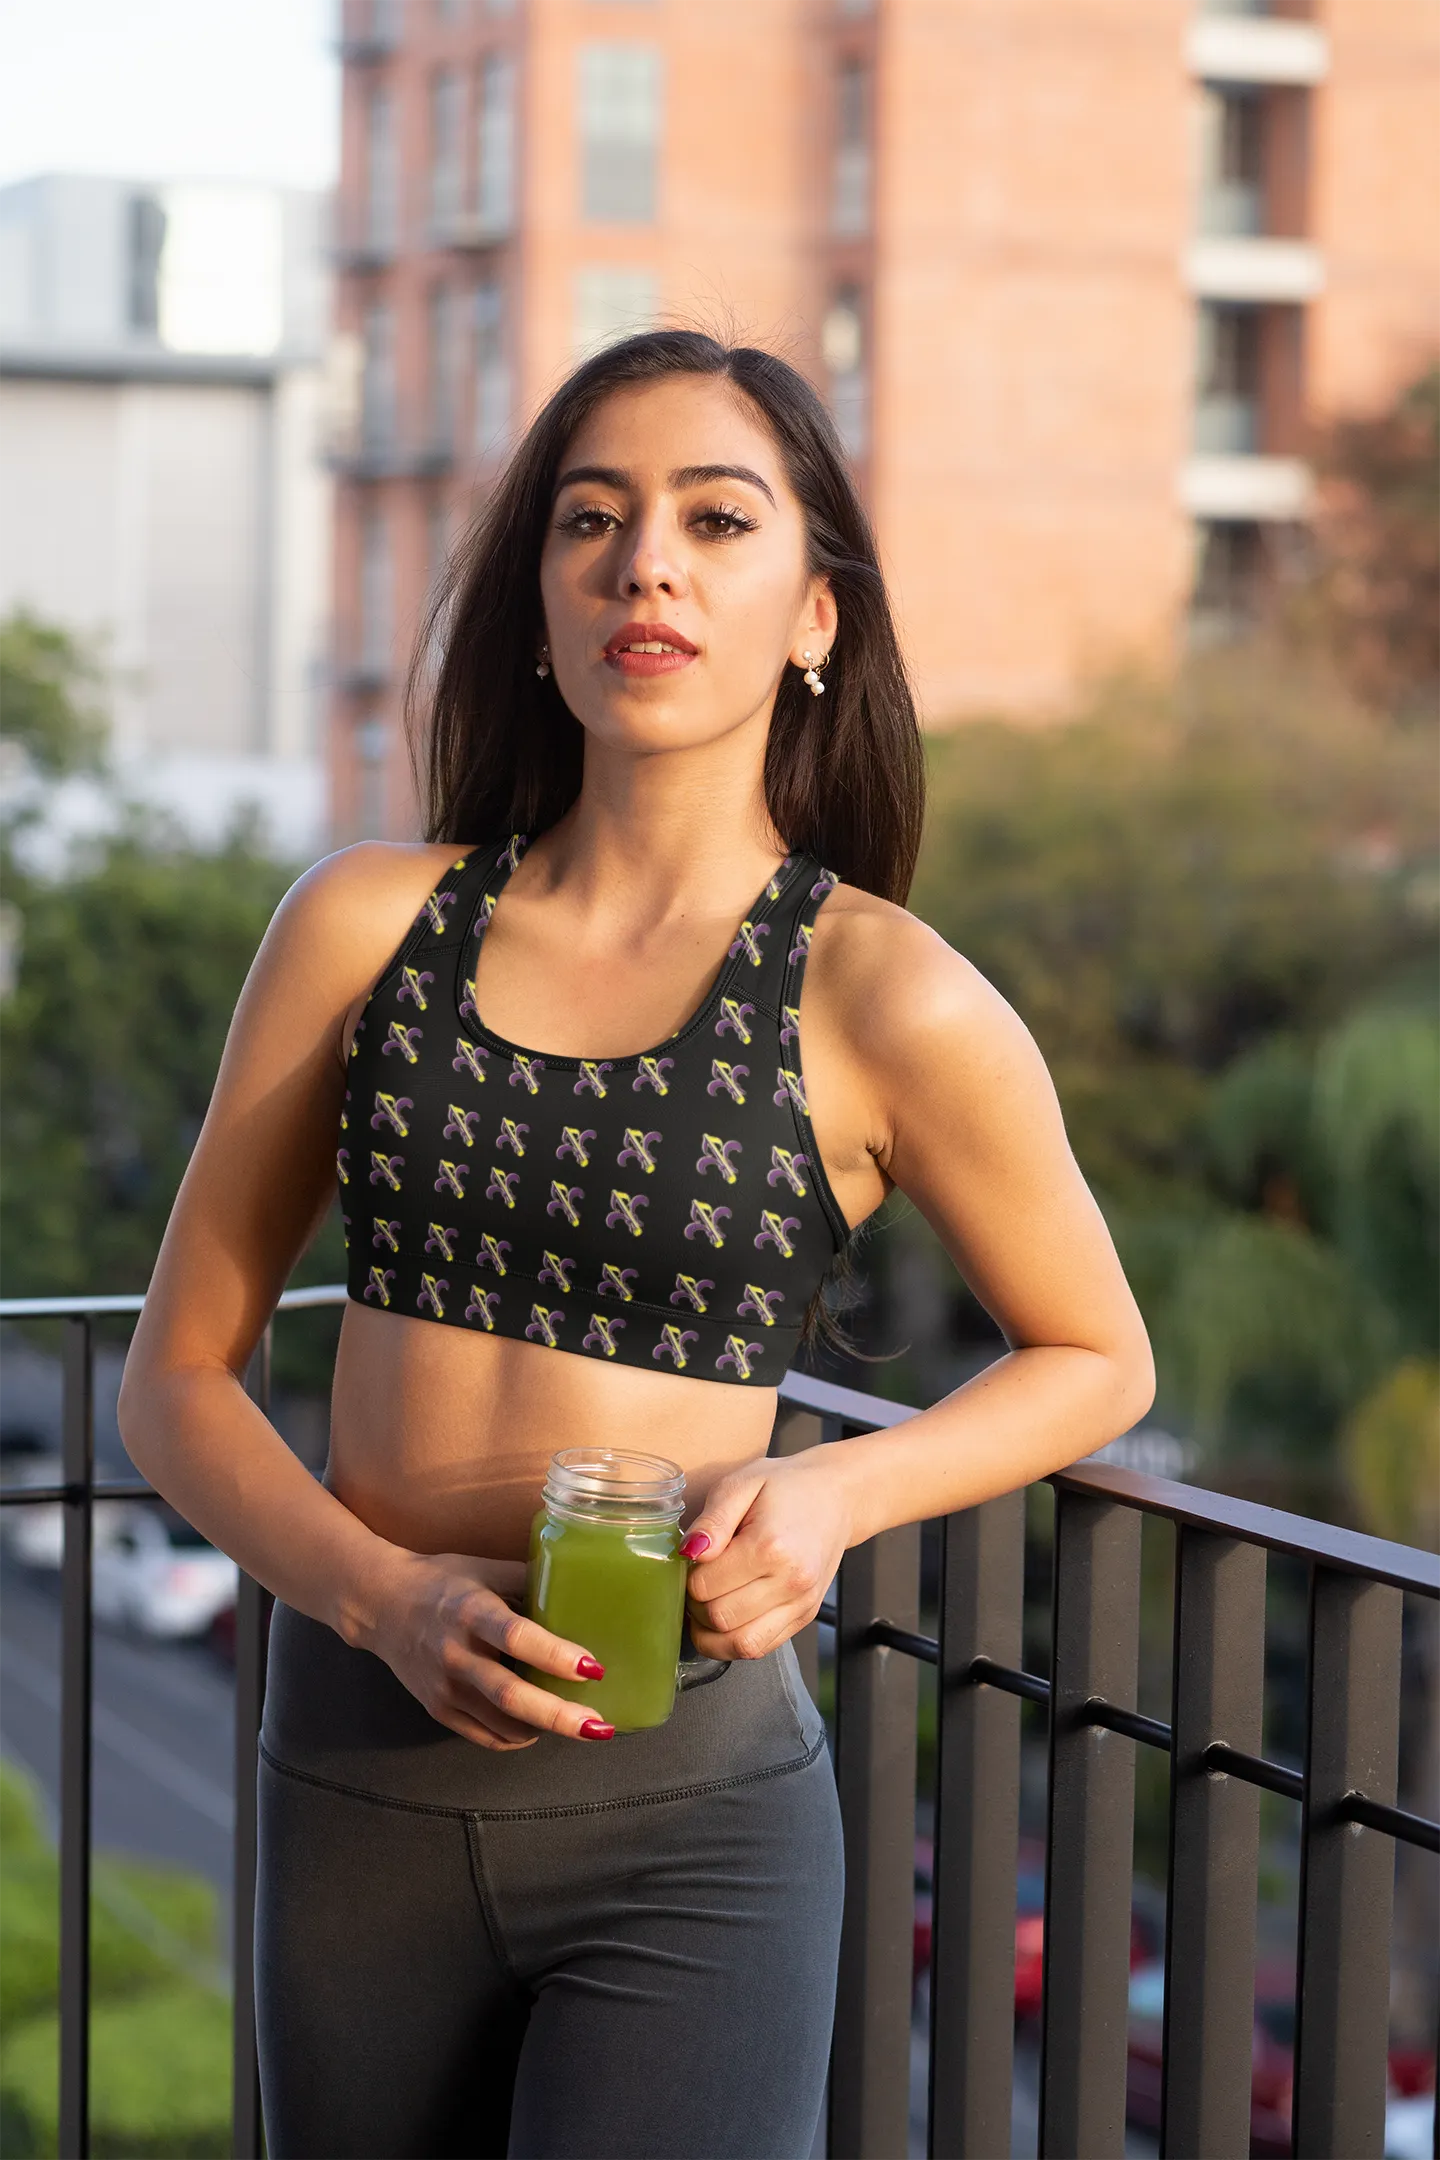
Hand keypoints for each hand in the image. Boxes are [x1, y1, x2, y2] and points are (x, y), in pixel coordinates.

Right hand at [366, 1551, 614, 1749]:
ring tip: (578, 1722)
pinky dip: (517, 1737)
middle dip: (559, 1715)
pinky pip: (484, 1736)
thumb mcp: (486, 1569)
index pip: (517, 1637)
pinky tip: (538, 1727)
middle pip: (510, 1695)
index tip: (594, 1668)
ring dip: (544, 1728)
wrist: (380, 1605)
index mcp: (471, 1611)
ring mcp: (444, 1688)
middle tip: (599, 1726)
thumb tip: (583, 1590)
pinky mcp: (438, 1710)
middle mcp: (455, 1654)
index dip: (556, 1656)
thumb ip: (529, 1580)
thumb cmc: (443, 1581)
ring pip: (501, 1724)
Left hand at [680, 1451, 853, 1661]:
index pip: (704, 1586)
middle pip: (719, 1618)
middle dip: (696, 1605)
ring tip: (708, 1604)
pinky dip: (734, 1642)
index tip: (693, 1562)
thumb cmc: (785, 1487)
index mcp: (770, 1546)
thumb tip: (689, 1553)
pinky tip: (728, 1618)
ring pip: (739, 1645)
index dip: (687, 1577)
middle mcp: (790, 1582)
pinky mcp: (804, 1617)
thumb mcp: (742, 1484)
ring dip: (711, 1633)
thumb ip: (712, 1520)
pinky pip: (760, 1648)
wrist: (836, 1496)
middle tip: (699, 1580)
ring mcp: (801, 1604)